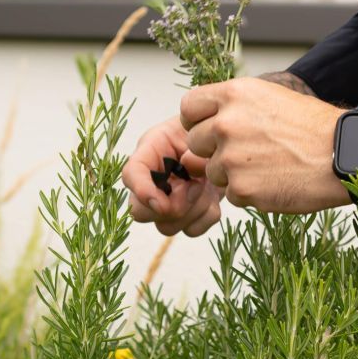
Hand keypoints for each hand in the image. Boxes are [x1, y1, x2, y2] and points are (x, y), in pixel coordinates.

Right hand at [122, 115, 224, 236]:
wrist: (227, 140)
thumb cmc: (209, 129)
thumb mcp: (201, 131)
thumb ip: (195, 152)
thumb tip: (189, 169)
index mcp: (150, 153)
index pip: (131, 174)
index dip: (141, 191)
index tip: (161, 203)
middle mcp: (153, 181)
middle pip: (140, 213)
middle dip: (170, 206)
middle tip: (193, 187)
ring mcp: (169, 202)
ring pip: (167, 227)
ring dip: (192, 210)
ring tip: (205, 186)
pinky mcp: (190, 214)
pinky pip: (192, 229)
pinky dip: (206, 216)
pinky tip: (212, 196)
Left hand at [180, 77, 350, 213]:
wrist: (344, 154)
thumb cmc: (312, 126)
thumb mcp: (270, 97)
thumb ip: (233, 106)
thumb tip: (206, 120)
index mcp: (233, 94)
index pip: (188, 107)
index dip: (197, 121)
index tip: (209, 129)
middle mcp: (226, 123)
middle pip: (195, 143)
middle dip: (214, 150)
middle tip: (247, 152)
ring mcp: (231, 158)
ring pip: (213, 172)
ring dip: (233, 174)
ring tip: (268, 166)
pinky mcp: (241, 188)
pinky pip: (231, 194)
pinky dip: (249, 193)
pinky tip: (275, 181)